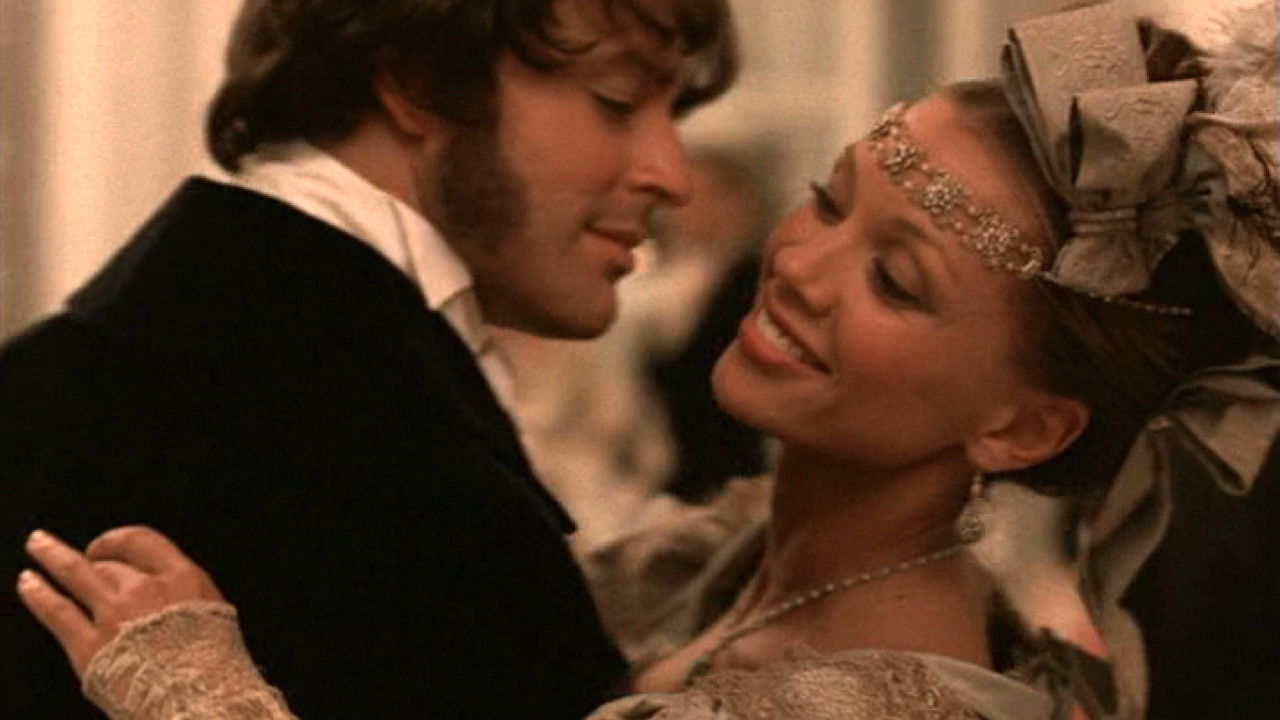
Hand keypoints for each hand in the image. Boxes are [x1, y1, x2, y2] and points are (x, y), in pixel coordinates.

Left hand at [16, 526, 224, 677]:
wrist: (202, 700)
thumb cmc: (216, 669)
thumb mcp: (215, 618)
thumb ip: (186, 601)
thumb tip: (168, 597)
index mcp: (183, 579)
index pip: (142, 542)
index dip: (118, 540)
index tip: (106, 544)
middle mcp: (146, 589)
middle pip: (109, 563)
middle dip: (91, 557)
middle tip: (80, 555)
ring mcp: (114, 615)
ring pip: (76, 574)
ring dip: (53, 556)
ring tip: (38, 544)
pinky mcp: (89, 646)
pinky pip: (58, 611)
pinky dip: (39, 594)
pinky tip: (29, 583)